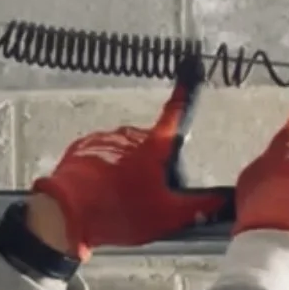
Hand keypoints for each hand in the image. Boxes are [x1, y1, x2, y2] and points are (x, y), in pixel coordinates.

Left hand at [30, 72, 232, 260]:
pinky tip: (103, 192)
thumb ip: (198, 207)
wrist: (65, 215)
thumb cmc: (119, 212)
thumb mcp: (166, 216)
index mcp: (153, 146)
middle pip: (150, 146)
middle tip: (148, 195)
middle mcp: (129, 134)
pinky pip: (102, 156)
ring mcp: (103, 139)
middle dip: (152, 164)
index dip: (184, 96)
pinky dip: (105, 171)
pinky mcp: (82, 148)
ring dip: (126, 169)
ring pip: (125, 152)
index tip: (189, 73)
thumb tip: (223, 200)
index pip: (174, 115)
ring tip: (121, 199)